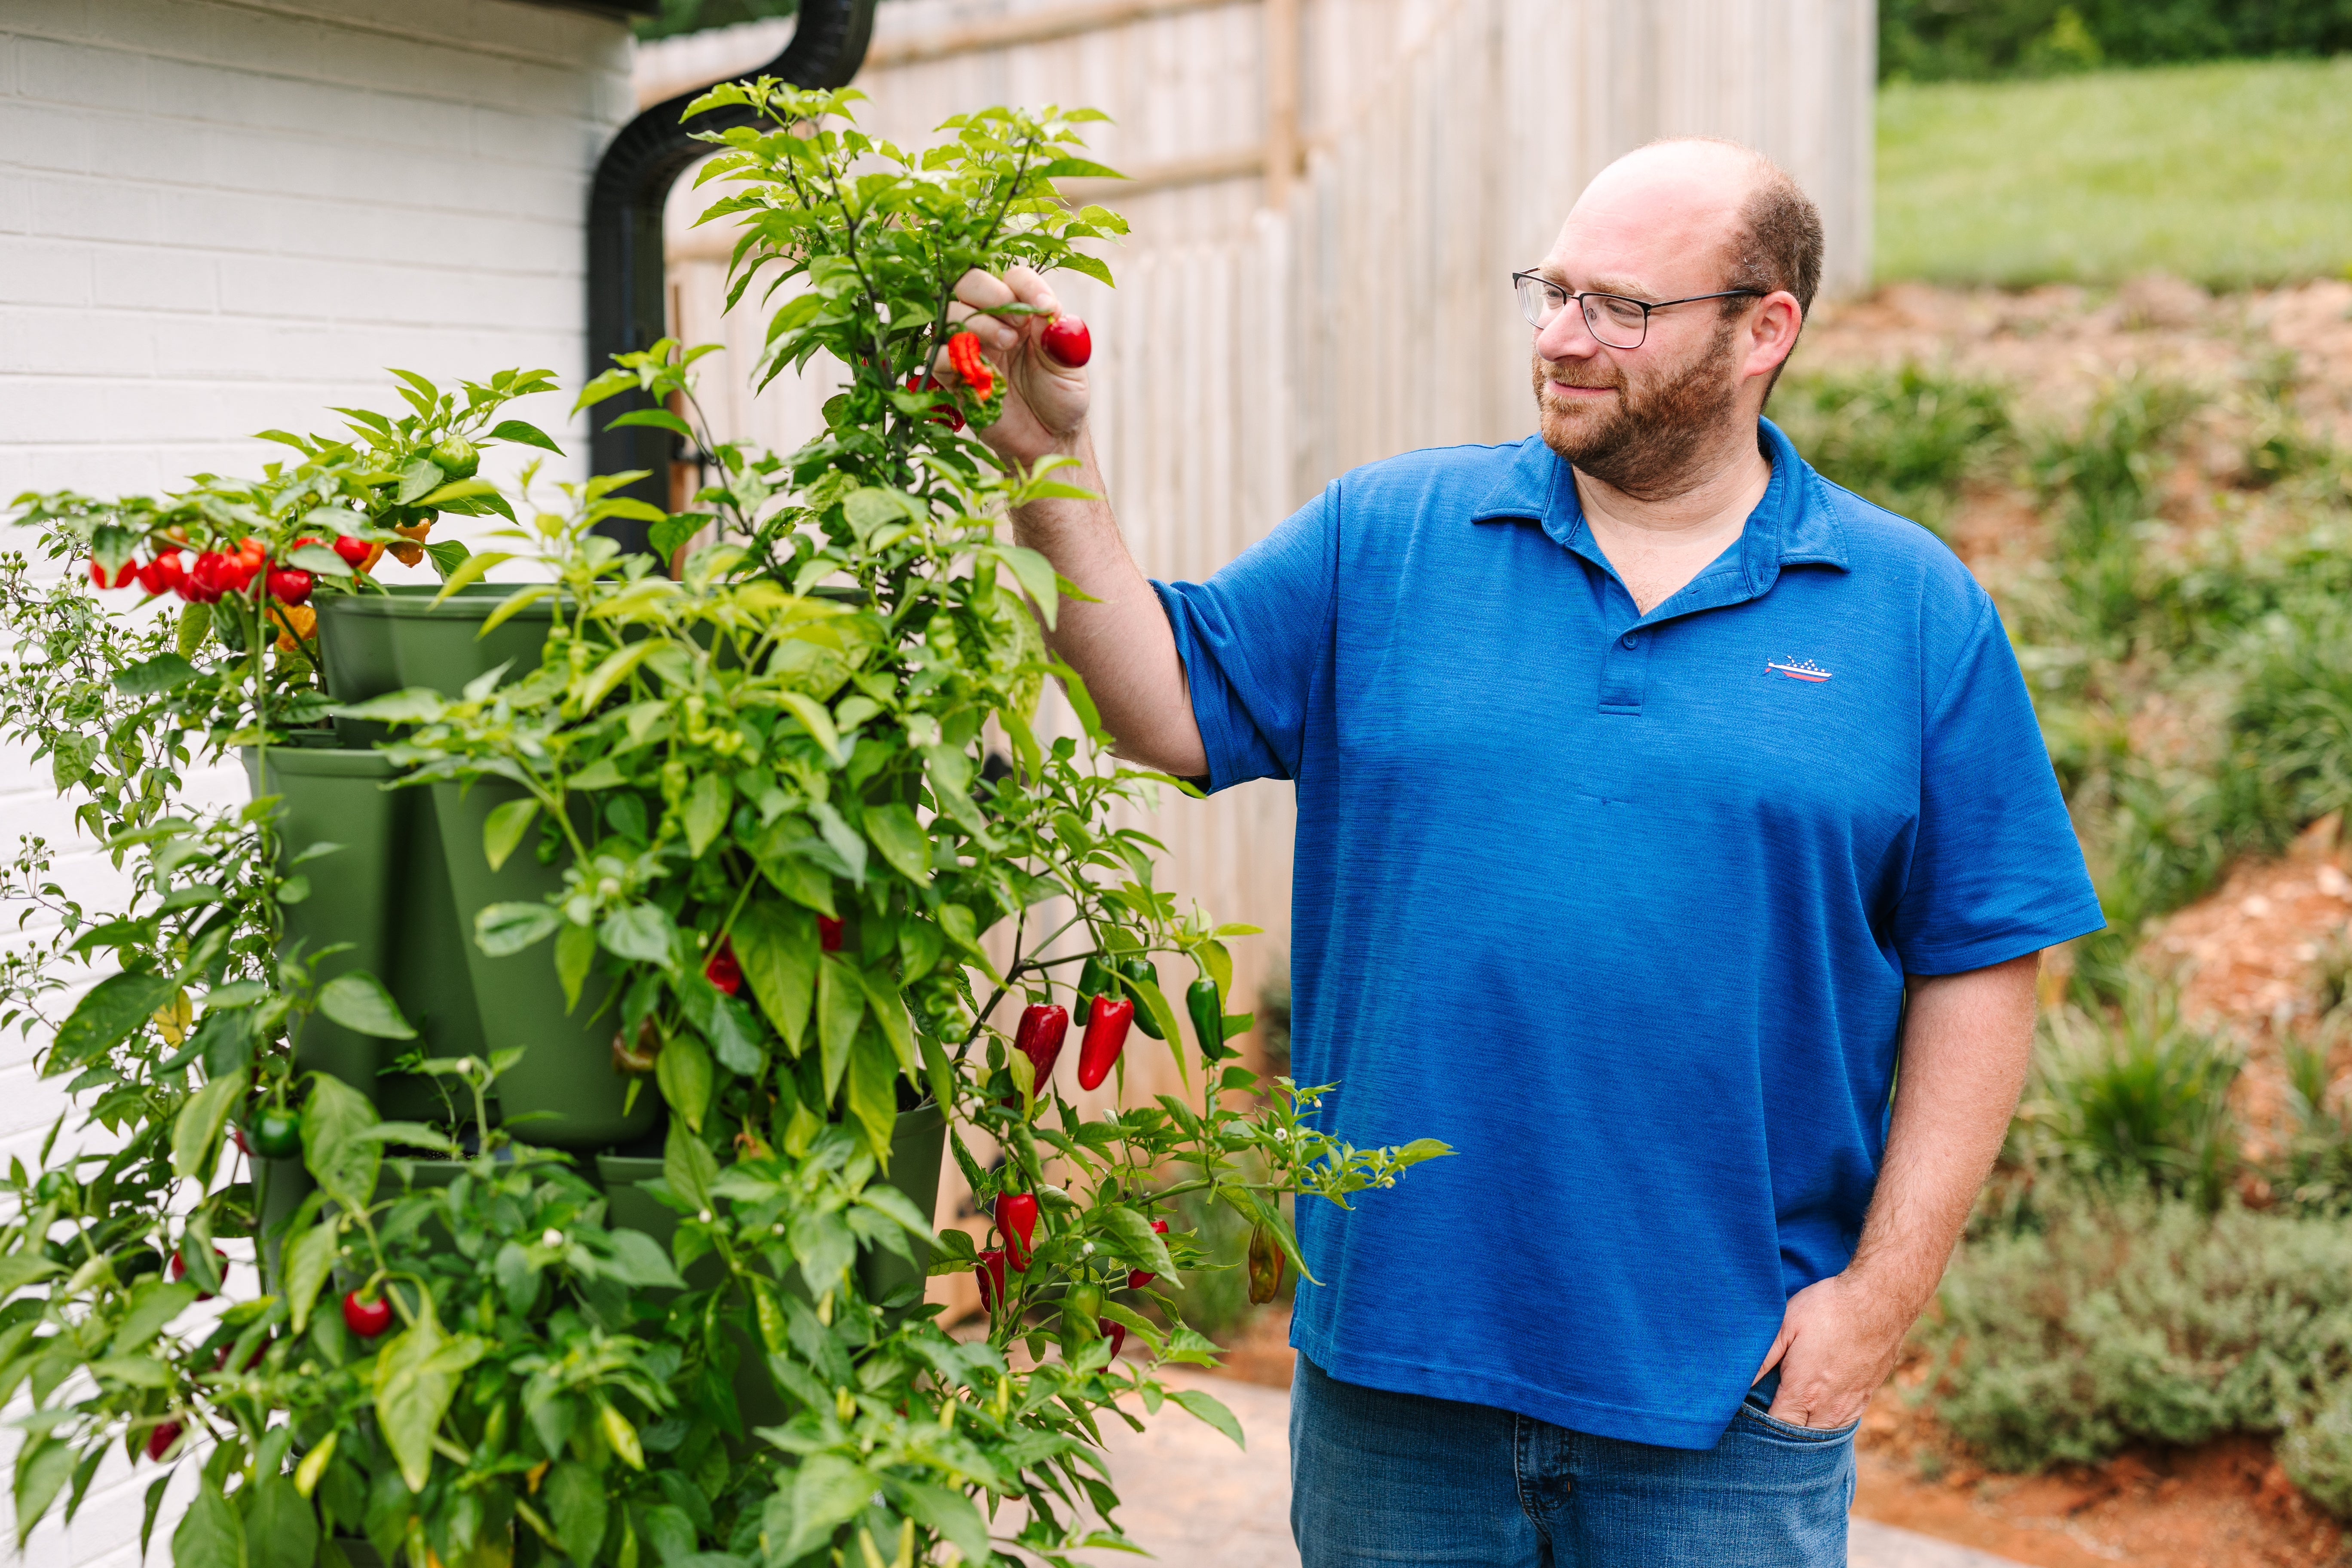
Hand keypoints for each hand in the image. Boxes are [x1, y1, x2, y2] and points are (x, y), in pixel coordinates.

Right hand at [945, 265, 1089, 466]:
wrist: (1048, 440)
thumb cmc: (1060, 399)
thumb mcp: (1070, 367)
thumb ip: (1059, 337)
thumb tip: (1045, 309)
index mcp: (1022, 312)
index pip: (1014, 278)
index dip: (1026, 286)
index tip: (1045, 307)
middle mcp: (991, 321)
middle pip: (969, 283)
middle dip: (991, 294)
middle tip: (1018, 324)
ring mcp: (968, 347)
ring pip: (948, 313)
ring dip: (977, 321)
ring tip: (1008, 343)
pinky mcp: (952, 376)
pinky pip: (934, 356)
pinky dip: (952, 355)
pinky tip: (981, 369)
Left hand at [1750, 1269, 1912, 1429]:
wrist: (1878, 1301)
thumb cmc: (1826, 1309)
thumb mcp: (1785, 1326)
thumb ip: (1761, 1359)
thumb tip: (1737, 1384)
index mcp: (1803, 1392)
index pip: (1777, 1428)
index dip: (1761, 1426)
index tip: (1749, 1417)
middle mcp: (1828, 1407)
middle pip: (1800, 1437)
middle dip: (1782, 1433)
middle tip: (1766, 1419)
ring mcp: (1850, 1404)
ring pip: (1823, 1434)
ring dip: (1806, 1429)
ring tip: (1789, 1417)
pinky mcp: (1866, 1396)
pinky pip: (1843, 1423)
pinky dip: (1828, 1422)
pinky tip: (1816, 1411)